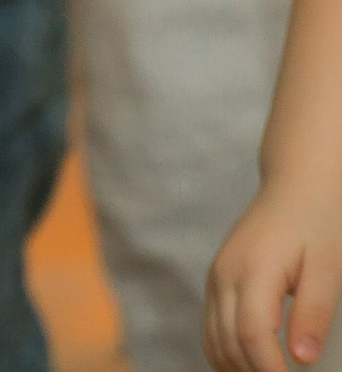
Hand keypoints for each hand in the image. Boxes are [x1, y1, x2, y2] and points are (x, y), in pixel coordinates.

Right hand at [208, 180, 341, 370]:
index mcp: (253, 270)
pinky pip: (211, 326)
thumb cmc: (319, 223)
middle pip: (228, 341)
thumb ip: (313, 311)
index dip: (270, 370)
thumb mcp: (328, 266)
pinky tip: (248, 365)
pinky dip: (225, 352)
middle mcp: (224, 275)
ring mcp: (216, 277)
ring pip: (213, 338)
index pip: (253, 334)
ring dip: (236, 367)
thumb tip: (301, 358)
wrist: (297, 185)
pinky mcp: (217, 280)